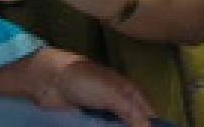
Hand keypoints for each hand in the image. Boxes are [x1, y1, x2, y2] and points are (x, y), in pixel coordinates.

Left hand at [31, 47, 153, 126]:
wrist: (49, 81)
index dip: (154, 126)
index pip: (150, 115)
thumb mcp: (112, 94)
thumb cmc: (83, 81)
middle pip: (134, 124)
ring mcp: (104, 114)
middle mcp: (119, 104)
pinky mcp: (90, 122)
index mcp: (129, 93)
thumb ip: (132, 112)